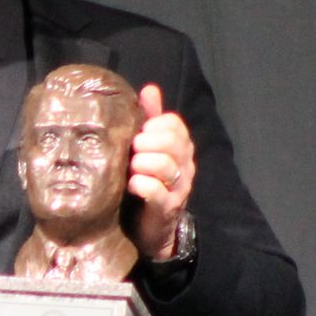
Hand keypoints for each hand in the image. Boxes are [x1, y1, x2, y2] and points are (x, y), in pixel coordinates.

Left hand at [127, 84, 194, 258]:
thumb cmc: (146, 180)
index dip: (154, 125)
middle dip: (147, 143)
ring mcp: (179, 188)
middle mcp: (185, 166)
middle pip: (172, 143)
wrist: (149, 226)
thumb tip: (150, 89)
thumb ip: (150, 120)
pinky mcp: (167, 209)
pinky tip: (131, 184)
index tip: (139, 133)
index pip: (174, 124)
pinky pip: (156, 191)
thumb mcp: (148, 148)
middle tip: (132, 150)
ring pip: (165, 165)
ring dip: (142, 163)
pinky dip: (142, 184)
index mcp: (181, 148)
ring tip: (130, 168)